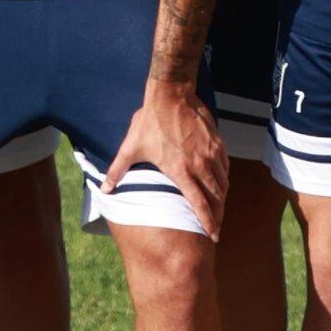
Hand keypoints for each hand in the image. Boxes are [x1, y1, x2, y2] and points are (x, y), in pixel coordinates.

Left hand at [108, 82, 229, 237]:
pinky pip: (225, 165)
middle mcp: (200, 165)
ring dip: (222, 196)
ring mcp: (211, 152)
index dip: (208, 222)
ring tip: (219, 205)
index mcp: (181, 171)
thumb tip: (105, 188)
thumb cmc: (150, 122)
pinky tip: (221, 180)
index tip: (213, 235)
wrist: (171, 95)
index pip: (199, 203)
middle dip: (219, 214)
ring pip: (223, 181)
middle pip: (216, 196)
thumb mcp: (131, 148)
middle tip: (217, 225)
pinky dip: (224, 176)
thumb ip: (118, 170)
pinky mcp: (217, 142)